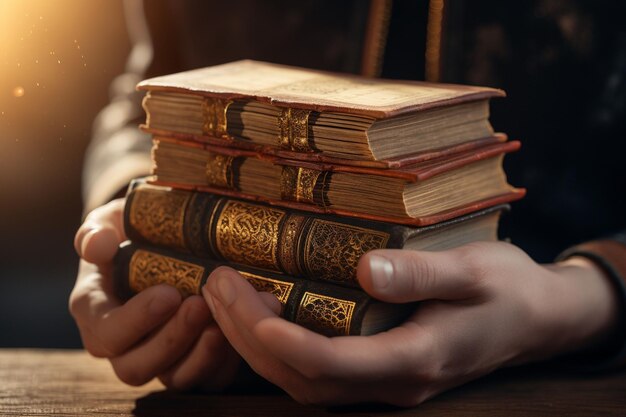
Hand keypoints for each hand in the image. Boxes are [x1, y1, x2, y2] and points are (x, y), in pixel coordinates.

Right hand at [70, 198, 240, 389]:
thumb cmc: (132, 233)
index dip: (137, 320)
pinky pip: (206, 380)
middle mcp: (122, 345)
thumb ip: (96, 232)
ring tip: (223, 324)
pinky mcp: (190, 363)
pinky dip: (223, 363)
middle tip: (201, 305)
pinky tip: (238, 335)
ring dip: (200, 356)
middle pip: (136, 366)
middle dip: (172, 339)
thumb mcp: (111, 223)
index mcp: (96, 313)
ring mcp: (158, 359)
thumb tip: (97, 247)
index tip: (169, 294)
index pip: (106, 332)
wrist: (163, 244)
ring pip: (173, 378)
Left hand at [202, 241, 617, 405]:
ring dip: (255, 342)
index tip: (245, 306)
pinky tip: (258, 310)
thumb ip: (420, 274)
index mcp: (417, 359)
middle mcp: (393, 382)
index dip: (287, 342)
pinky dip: (277, 346)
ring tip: (222, 293)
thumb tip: (364, 270)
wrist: (536, 317)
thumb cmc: (507, 289)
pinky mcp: (378, 369)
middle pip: (304, 378)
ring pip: (303, 381)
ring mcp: (384, 381)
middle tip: (217, 284)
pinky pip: (316, 370)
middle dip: (250, 336)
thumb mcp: (474, 271)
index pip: (336, 365)